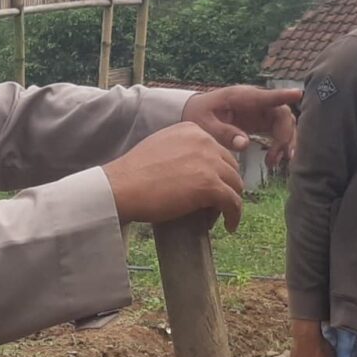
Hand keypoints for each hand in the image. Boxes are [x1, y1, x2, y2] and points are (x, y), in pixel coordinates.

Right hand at [105, 122, 244, 230]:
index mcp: (192, 130)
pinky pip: (233, 203)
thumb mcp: (160, 147)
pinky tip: (229, 226)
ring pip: (235, 185)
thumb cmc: (132, 173)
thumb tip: (190, 170)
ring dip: (230, 202)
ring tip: (221, 217)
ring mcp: (209, 162)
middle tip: (217, 204)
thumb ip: (178, 151)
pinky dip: (234, 216)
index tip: (212, 187)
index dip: (217, 171)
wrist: (122, 186)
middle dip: (226, 186)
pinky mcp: (210, 185)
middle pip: (230, 167)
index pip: (217, 151)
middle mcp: (205, 141)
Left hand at [182, 87, 300, 169]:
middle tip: (275, 158)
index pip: (267, 96)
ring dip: (285, 142)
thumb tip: (244, 143)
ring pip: (284, 123)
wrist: (194, 113)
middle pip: (282, 114)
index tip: (298, 93)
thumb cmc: (198, 115)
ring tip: (274, 163)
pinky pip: (278, 131)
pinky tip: (276, 159)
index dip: (283, 95)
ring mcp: (260, 111)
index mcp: (241, 97)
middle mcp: (256, 101)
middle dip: (284, 136)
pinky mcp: (261, 121)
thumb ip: (224, 133)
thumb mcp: (205, 125)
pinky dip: (281, 144)